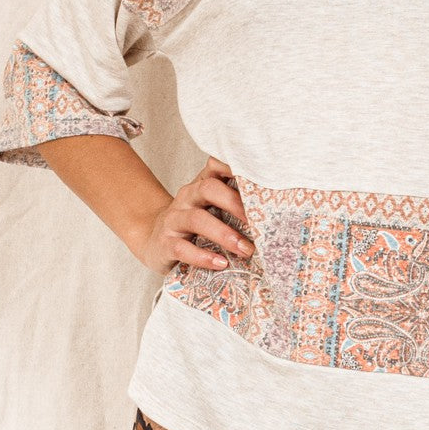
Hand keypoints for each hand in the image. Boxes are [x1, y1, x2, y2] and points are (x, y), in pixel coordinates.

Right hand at [134, 156, 254, 278]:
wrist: (154, 241)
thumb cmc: (194, 225)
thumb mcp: (210, 208)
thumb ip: (234, 202)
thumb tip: (274, 207)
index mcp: (201, 185)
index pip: (215, 166)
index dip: (234, 167)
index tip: (257, 177)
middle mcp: (187, 197)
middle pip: (209, 189)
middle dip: (235, 204)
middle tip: (257, 222)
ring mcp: (174, 219)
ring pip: (198, 220)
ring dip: (225, 235)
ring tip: (245, 249)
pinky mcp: (165, 244)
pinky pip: (182, 248)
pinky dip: (203, 256)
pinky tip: (221, 263)